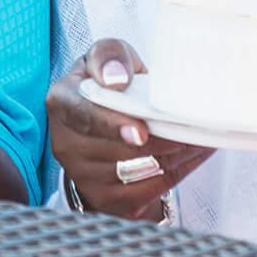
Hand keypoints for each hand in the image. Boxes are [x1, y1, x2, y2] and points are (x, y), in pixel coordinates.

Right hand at [47, 38, 213, 221]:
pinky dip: (177, 170)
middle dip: (161, 139)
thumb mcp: (108, 56)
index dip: (113, 125)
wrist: (106, 120)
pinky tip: (189, 153)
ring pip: (138, 171)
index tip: (140, 133)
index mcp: (62, 102)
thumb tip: (116, 78)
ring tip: (194, 136)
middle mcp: (65, 143)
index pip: (84, 116)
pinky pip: (150, 190)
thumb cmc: (108, 83)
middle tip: (190, 126)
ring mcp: (82, 176)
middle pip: (119, 150)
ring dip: (175, 154)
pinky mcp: (104, 200)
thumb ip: (110, 56)